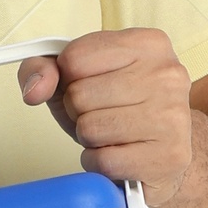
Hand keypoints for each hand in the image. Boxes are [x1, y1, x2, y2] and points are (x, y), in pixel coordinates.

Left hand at [19, 27, 193, 207]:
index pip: (74, 58)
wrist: (164, 151)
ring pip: (90, 129)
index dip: (69, 79)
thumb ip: (44, 68)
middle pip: (80, 95)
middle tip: (104, 115)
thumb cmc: (120, 110)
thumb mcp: (78, 78)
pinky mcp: (168, 156)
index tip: (91, 85)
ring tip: (113, 135)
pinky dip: (99, 163)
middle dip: (80, 112)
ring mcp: (172, 116)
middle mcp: (167, 74)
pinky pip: (103, 161)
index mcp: (148, 43)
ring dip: (90, 139)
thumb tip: (34, 89)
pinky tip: (119, 155)